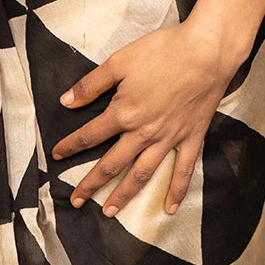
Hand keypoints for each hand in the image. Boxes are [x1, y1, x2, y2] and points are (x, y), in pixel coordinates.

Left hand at [51, 21, 245, 216]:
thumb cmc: (163, 51)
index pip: (90, 135)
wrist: (207, 52)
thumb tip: (66, 102)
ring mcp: (169, 139)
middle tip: (77, 200)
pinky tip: (169, 208)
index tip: (57, 155)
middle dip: (91, 183)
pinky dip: (176, 191)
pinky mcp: (191, 138)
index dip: (70, 146)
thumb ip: (91, 85)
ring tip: (110, 212)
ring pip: (142, 173)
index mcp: (123, 113)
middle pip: (111, 163)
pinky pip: (183, 170)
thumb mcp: (119, 62)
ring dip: (124, 194)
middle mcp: (143, 133)